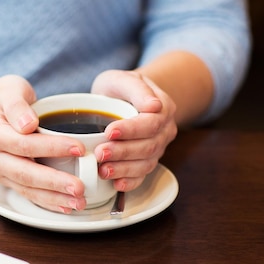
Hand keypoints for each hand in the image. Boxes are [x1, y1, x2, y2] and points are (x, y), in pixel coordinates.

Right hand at [0, 75, 89, 212]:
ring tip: (79, 202)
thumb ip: (17, 105)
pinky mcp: (6, 180)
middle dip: (54, 183)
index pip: (23, 143)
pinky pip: (27, 193)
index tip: (79, 148)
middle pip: (24, 173)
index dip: (51, 147)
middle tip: (80, 188)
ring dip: (54, 198)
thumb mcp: (9, 89)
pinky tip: (66, 206)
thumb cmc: (4, 97)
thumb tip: (27, 124)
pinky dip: (47, 201)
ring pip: (26, 188)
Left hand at [91, 70, 177, 191]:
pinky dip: (130, 183)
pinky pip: (141, 176)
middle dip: (123, 152)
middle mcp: (164, 131)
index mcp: (163, 109)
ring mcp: (156, 149)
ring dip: (124, 169)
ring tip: (102, 170)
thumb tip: (153, 106)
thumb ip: (136, 88)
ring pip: (145, 164)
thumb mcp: (123, 79)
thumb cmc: (120, 88)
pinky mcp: (145, 162)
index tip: (110, 131)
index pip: (151, 123)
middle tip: (100, 153)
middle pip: (148, 146)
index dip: (131, 130)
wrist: (122, 99)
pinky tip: (116, 185)